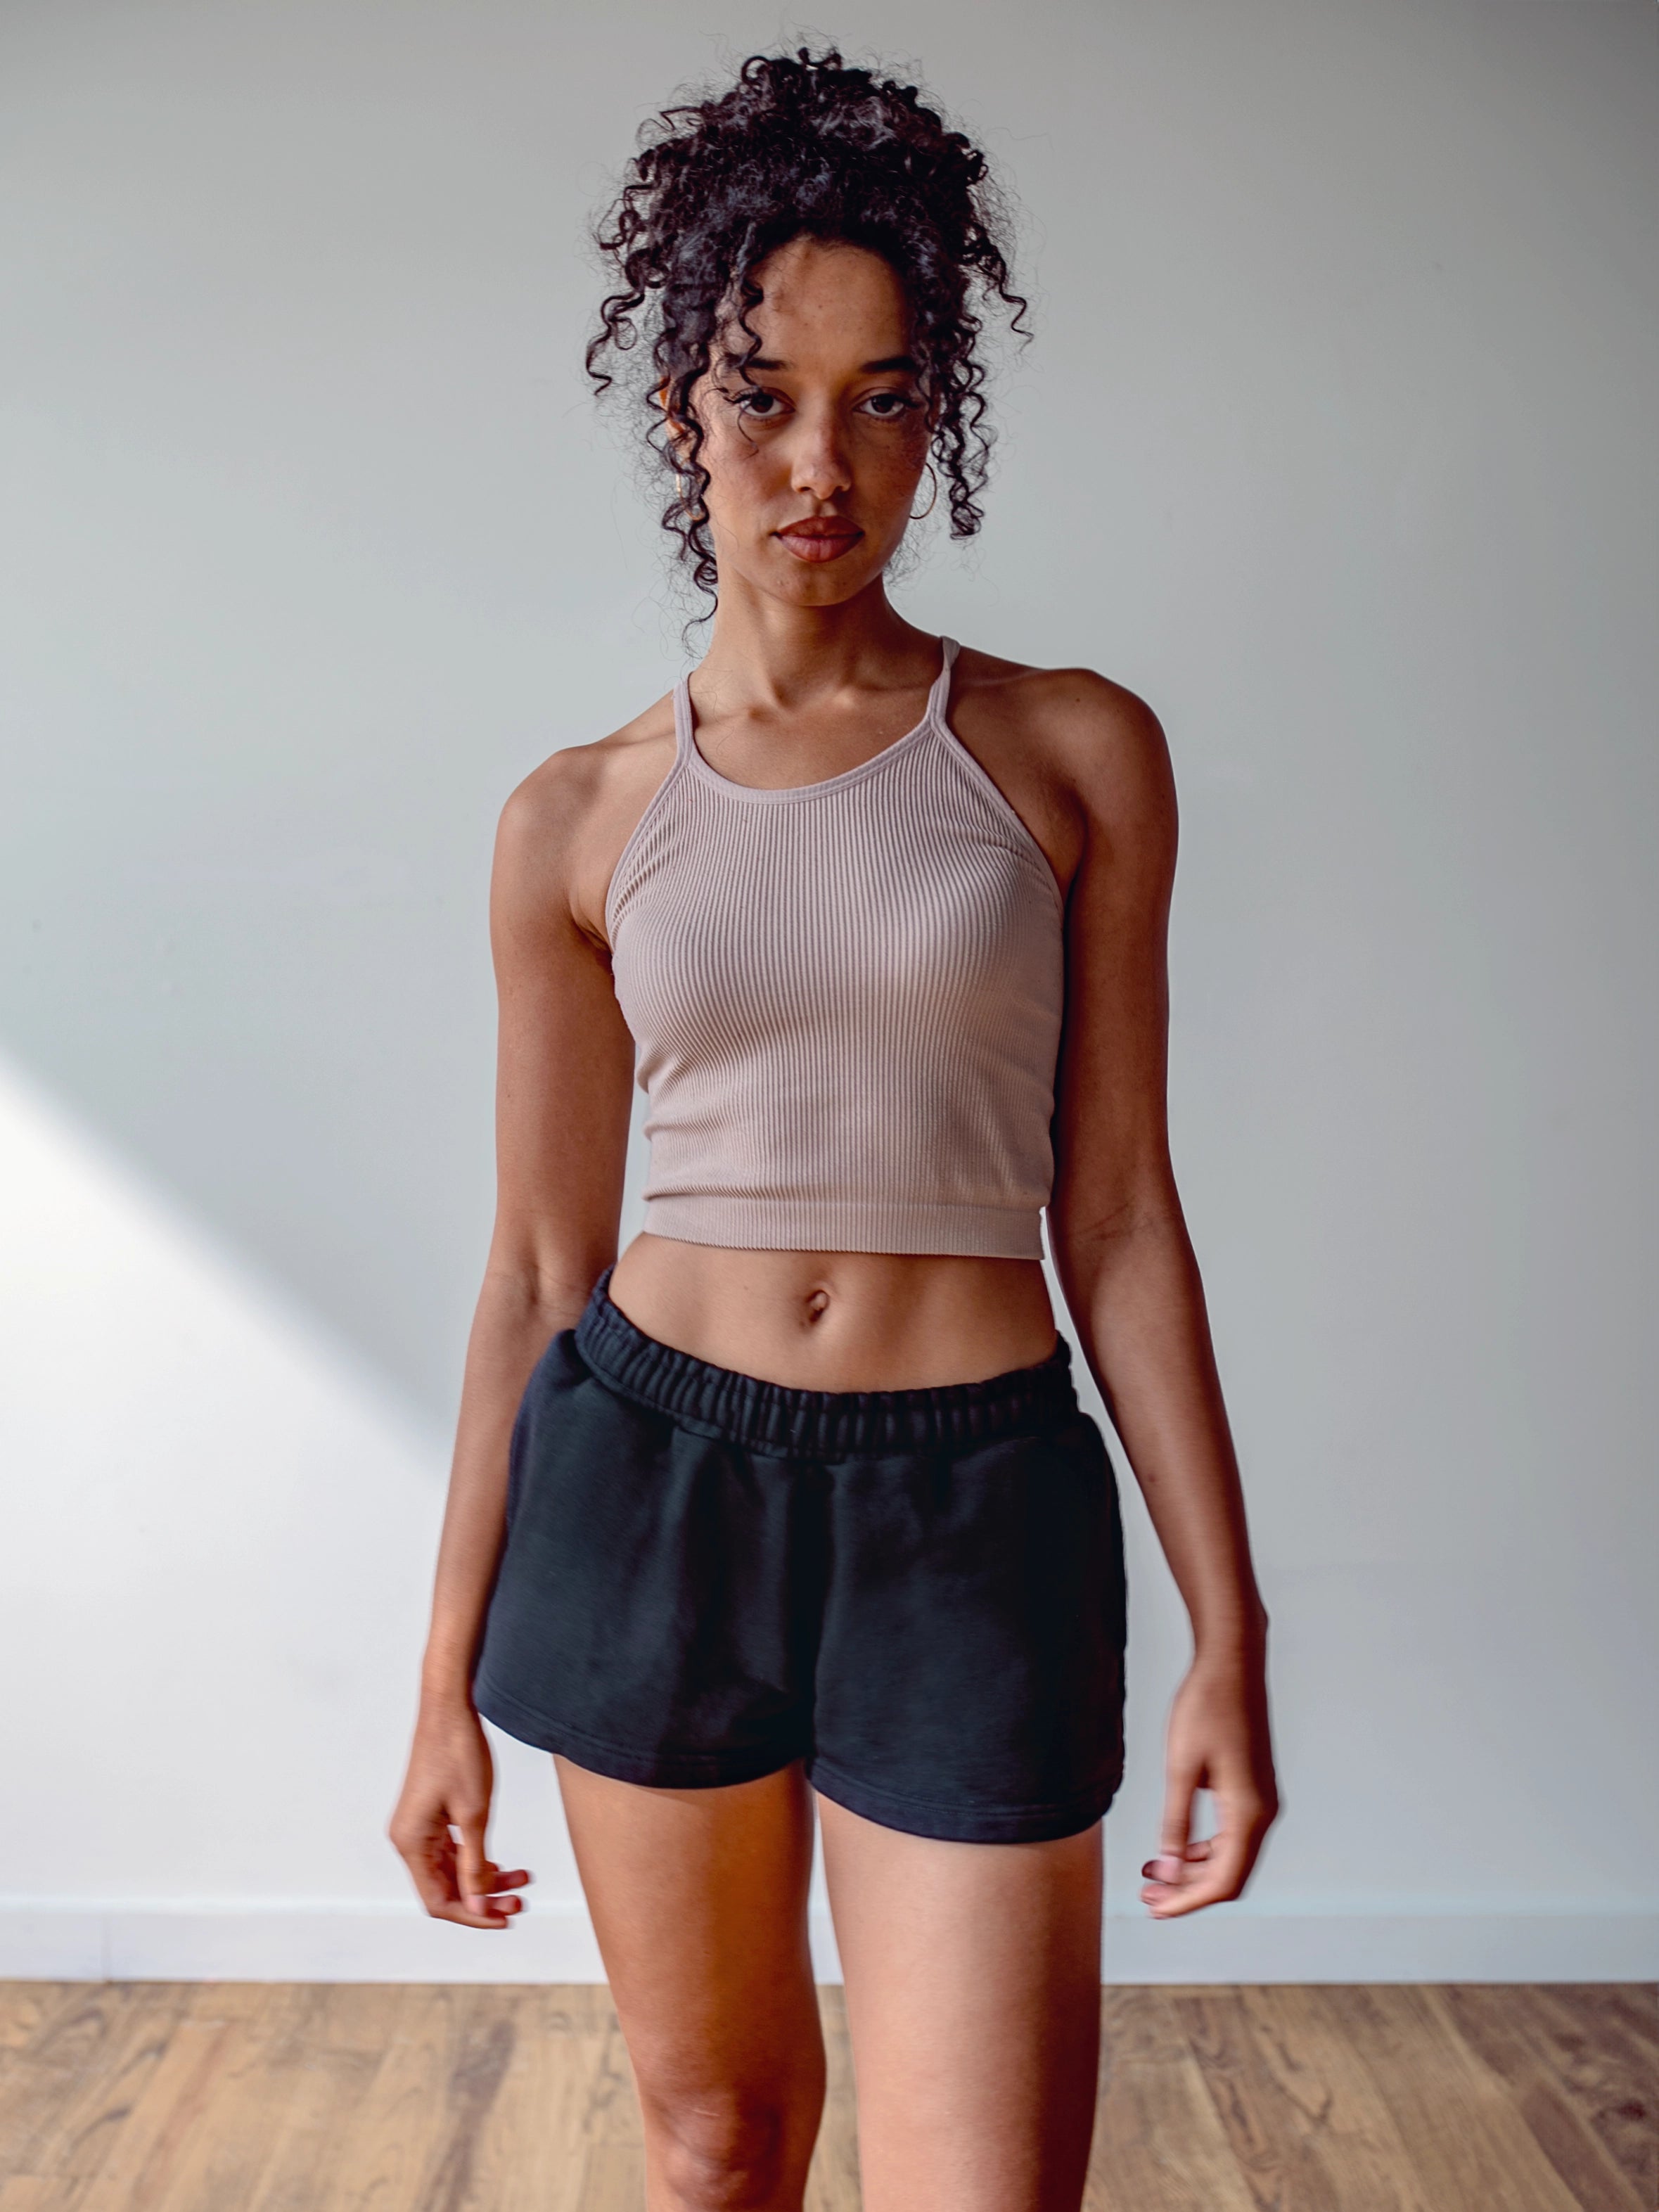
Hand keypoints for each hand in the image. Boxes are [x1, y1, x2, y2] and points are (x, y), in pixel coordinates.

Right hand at [389, 1695, 531, 1928]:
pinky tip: (504, 1865)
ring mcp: (420, 1827)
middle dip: (483, 1898)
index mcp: (411, 1842)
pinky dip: (478, 1860)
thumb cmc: (458, 1753)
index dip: (472, 1916)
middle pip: (445, 1888)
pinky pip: (452, 1851)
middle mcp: (409, 1839)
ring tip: (521, 1882)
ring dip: (485, 1880)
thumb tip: (476, 1908)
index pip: (438, 1900)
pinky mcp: (432, 1816)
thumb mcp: (474, 1814)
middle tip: (521, 1900)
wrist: (451, 1707)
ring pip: (452, 1870)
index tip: (505, 1917)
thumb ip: (474, 1866)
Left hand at [1140, 1644, 1277, 1918]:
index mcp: (1250, 1813)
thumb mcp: (1181, 1768)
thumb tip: (1168, 1869)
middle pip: (1229, 1874)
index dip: (1188, 1901)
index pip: (1223, 1881)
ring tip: (1153, 1871)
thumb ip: (1175, 1823)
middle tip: (1147, 1894)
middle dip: (1187, 1889)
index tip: (1156, 1908)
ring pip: (1230, 1855)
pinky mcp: (1252, 1788)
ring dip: (1193, 1868)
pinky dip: (1203, 1847)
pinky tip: (1174, 1845)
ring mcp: (1260, 1800)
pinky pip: (1231, 1833)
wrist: (1231, 1663)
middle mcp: (1263, 1813)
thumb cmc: (1206, 1708)